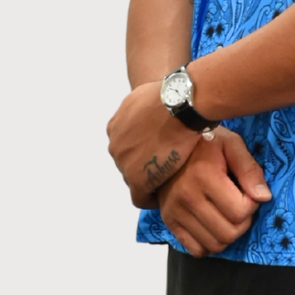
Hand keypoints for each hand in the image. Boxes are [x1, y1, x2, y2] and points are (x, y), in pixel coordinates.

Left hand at [106, 79, 199, 207]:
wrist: (180, 105)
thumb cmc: (171, 97)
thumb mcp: (145, 96)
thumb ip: (141, 110)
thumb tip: (151, 111)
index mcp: (115, 126)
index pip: (126, 146)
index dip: (144, 152)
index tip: (160, 154)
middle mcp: (115, 145)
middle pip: (129, 163)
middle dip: (146, 167)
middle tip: (168, 169)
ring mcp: (124, 164)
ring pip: (135, 180)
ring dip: (151, 181)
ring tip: (171, 182)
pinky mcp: (137, 180)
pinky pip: (140, 198)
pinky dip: (152, 199)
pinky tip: (167, 196)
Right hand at [156, 128, 270, 256]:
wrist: (167, 147)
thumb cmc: (205, 144)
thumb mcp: (231, 144)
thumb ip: (249, 169)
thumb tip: (264, 197)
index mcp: (204, 175)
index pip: (239, 212)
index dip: (252, 205)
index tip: (247, 192)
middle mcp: (187, 197)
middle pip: (229, 233)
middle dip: (243, 222)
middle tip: (240, 205)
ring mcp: (175, 211)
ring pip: (214, 245)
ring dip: (228, 234)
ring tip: (227, 215)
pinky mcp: (168, 221)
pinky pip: (196, 249)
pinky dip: (209, 244)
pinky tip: (213, 226)